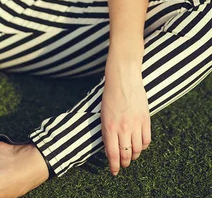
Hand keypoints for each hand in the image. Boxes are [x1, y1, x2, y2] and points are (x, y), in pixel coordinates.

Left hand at [101, 57, 150, 175]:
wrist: (123, 78)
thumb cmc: (110, 95)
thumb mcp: (103, 114)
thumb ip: (107, 131)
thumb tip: (110, 149)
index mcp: (109, 126)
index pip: (112, 153)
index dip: (114, 166)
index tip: (114, 172)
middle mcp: (123, 127)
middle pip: (126, 154)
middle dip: (124, 163)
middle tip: (123, 165)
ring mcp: (135, 124)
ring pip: (137, 149)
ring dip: (134, 155)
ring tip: (131, 156)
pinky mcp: (145, 119)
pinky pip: (147, 140)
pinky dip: (144, 146)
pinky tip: (140, 145)